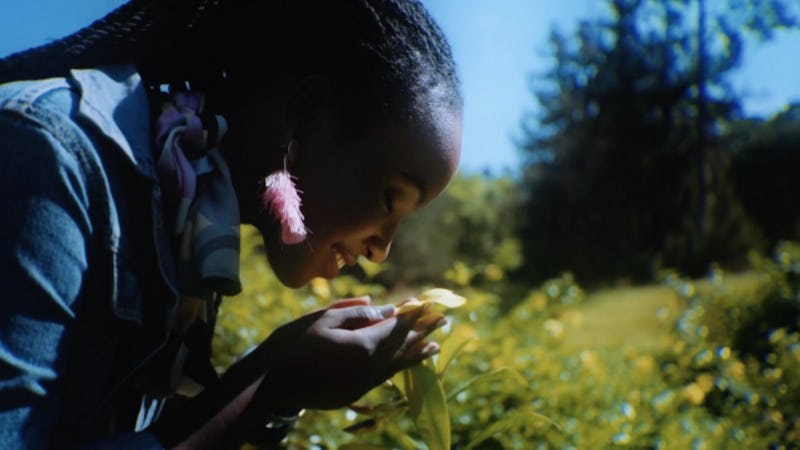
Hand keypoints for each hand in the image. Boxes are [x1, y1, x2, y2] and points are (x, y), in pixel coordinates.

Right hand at [250, 296, 443, 410]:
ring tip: (433, 347)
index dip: (413, 316)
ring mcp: (361, 386)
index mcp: (362, 347)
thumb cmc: (291, 344)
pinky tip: (401, 363)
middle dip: (422, 334)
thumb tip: (385, 309)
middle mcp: (367, 370)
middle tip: (442, 323)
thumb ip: (357, 314)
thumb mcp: (322, 319)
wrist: (268, 384)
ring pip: (394, 367)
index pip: (395, 328)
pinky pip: (381, 378)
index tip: (429, 306)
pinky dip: (395, 368)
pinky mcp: (352, 396)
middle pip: (401, 349)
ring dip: (414, 355)